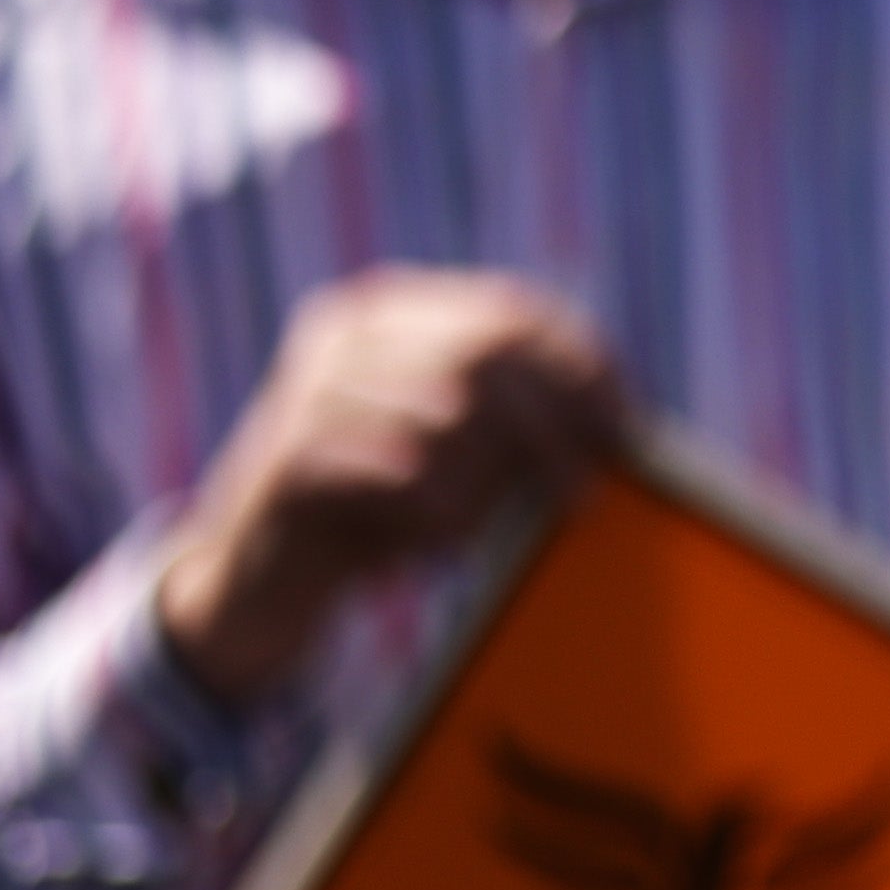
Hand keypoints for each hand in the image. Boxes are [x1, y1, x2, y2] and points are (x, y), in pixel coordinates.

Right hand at [150, 273, 627, 701]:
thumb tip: (621, 423)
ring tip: (479, 530)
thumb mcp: (457, 450)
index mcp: (393, 311)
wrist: (260, 578)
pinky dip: (438, 517)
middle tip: (581, 494)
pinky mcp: (289, 462)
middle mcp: (346, 337)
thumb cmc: (380, 508)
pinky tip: (437, 549)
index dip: (582, 366)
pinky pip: (401, 478)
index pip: (513, 312)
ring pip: (448, 414)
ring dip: (486, 484)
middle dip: (550, 425)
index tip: (629, 428)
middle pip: (486, 354)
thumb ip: (520, 417)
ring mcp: (308, 393)